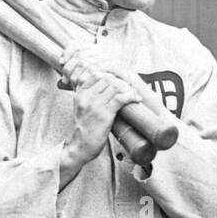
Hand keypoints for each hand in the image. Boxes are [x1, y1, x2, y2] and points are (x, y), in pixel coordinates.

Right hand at [59, 45, 142, 164]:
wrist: (81, 146)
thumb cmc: (85, 127)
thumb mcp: (82, 106)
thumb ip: (89, 93)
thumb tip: (105, 83)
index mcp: (80, 93)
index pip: (92, 72)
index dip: (107, 73)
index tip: (117, 79)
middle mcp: (86, 96)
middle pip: (105, 77)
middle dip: (118, 80)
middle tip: (127, 86)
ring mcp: (95, 105)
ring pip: (114, 85)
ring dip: (126, 88)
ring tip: (132, 94)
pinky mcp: (104, 114)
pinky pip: (120, 98)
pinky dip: (131, 97)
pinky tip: (136, 100)